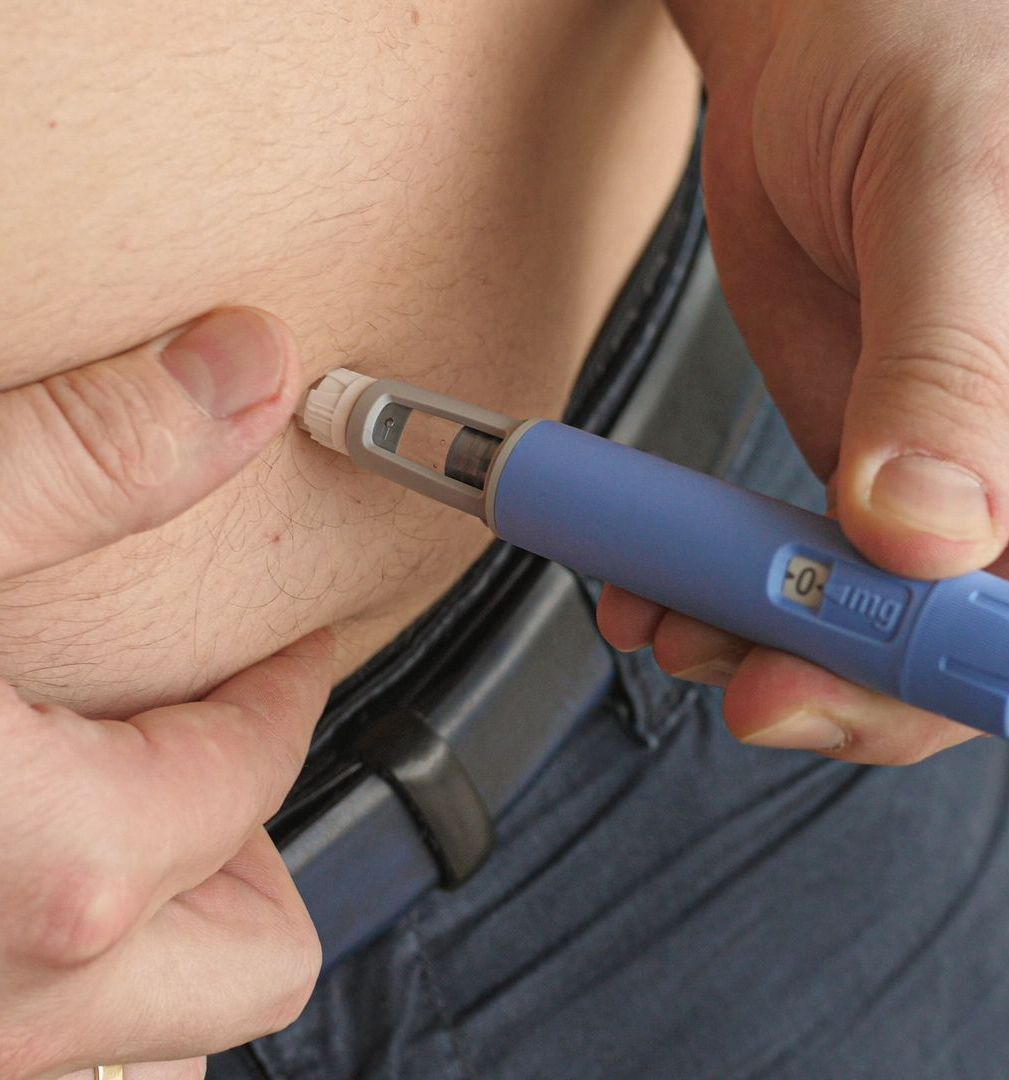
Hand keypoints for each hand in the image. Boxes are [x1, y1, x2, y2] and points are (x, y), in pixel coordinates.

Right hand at [0, 309, 333, 1077]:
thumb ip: (95, 453)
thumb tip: (249, 364)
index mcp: (58, 859)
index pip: (256, 769)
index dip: (282, 693)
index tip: (280, 652)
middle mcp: (23, 1003)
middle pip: (258, 953)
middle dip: (247, 832)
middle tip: (206, 735)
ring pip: (160, 1029)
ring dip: (164, 925)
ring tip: (116, 810)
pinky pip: (68, 1059)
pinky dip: (70, 984)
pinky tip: (21, 872)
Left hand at [606, 0, 1008, 761]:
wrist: (826, 33)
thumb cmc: (940, 38)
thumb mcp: (964, 187)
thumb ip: (946, 364)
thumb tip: (925, 529)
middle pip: (1002, 628)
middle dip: (879, 674)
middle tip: (764, 687)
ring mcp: (969, 478)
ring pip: (891, 622)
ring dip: (781, 646)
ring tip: (681, 629)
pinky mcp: (875, 473)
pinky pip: (814, 571)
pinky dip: (733, 597)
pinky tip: (664, 593)